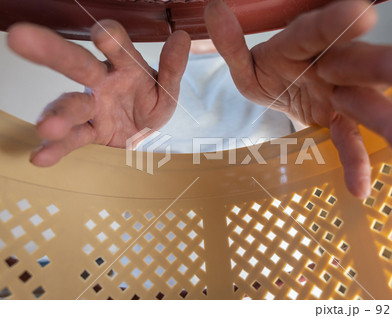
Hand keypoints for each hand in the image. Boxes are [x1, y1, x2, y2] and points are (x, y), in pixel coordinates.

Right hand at [7, 20, 190, 166]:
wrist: (143, 133)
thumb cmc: (151, 103)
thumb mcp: (167, 89)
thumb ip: (172, 68)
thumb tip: (182, 37)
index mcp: (125, 66)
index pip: (119, 48)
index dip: (111, 39)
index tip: (102, 33)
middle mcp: (102, 82)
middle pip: (77, 65)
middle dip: (53, 52)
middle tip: (21, 37)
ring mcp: (91, 108)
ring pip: (70, 106)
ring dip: (57, 115)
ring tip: (46, 127)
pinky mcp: (88, 133)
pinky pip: (72, 140)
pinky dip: (56, 149)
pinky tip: (40, 157)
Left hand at [205, 0, 391, 198]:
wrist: (282, 89)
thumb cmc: (268, 70)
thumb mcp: (245, 62)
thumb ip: (232, 44)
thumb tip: (214, 12)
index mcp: (300, 45)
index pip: (315, 33)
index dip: (335, 26)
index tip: (363, 16)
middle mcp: (328, 66)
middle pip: (359, 66)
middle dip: (391, 68)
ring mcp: (337, 96)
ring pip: (366, 106)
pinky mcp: (337, 121)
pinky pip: (347, 142)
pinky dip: (354, 163)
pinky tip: (360, 188)